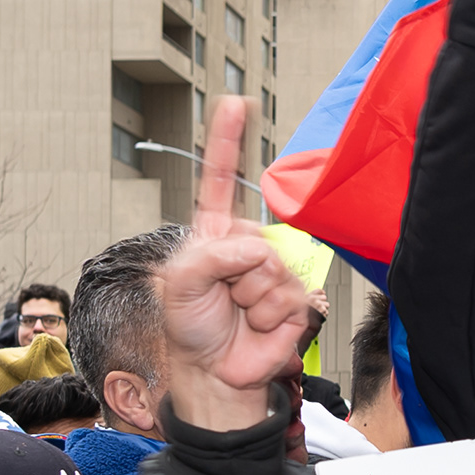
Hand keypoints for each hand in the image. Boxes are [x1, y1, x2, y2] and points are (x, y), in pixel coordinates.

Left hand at [152, 97, 320, 425]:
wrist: (213, 370)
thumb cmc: (190, 326)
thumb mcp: (179, 284)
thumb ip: (208, 257)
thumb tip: (253, 252)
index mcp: (216, 234)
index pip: (223, 180)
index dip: (229, 141)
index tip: (235, 103)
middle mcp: (248, 247)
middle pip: (252, 238)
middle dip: (232, 272)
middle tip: (221, 299)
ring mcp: (274, 273)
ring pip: (270, 271)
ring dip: (249, 299)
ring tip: (238, 314)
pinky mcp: (296, 302)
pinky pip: (286, 298)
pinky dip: (266, 316)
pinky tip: (256, 325)